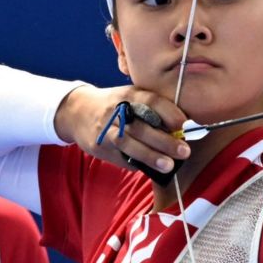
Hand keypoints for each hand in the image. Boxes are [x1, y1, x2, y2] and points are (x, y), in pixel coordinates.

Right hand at [54, 85, 189, 172]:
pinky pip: (119, 157)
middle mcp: (116, 110)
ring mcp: (105, 129)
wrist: (78, 111)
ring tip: (169, 165)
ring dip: (150, 156)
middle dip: (164, 141)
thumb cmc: (117, 105)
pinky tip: (150, 168)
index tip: (185, 125)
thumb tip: (182, 130)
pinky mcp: (98, 145)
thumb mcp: (133, 97)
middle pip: (141, 127)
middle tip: (184, 151)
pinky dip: (136, 163)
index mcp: (130, 94)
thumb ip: (154, 109)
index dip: (169, 112)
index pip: (151, 101)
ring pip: (128, 144)